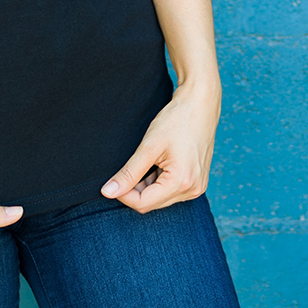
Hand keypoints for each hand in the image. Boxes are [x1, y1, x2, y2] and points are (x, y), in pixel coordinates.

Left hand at [102, 78, 219, 212]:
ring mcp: (197, 186)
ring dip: (147, 186)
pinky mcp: (197, 181)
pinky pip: (171, 191)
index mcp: (181, 182)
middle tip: (129, 168)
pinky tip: (159, 163)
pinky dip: (159, 182)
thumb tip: (107, 192)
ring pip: (160, 198)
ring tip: (148, 161)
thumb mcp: (149, 146)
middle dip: (135, 190)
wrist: (201, 104)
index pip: (143, 203)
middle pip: (152, 203)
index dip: (124, 194)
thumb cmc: (177, 120)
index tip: (113, 180)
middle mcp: (192, 190)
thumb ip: (128, 173)